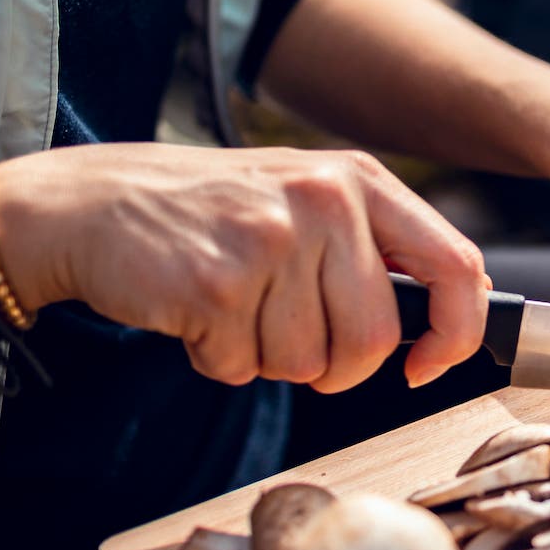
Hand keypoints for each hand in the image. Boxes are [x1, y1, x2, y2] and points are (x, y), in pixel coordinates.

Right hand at [0, 144, 486, 389]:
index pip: (456, 265)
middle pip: (375, 339)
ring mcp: (270, 238)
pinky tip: (197, 313)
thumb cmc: (216, 215)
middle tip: (294, 344)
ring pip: (308, 362)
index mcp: (361, 180)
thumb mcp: (309, 200)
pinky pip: (244, 367)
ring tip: (234, 307)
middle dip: (338, 369)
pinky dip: (219, 360)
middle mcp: (325, 200)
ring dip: (267, 359)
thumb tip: (447, 322)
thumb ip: (375, 249)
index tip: (429, 366)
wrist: (93, 204)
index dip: (456, 332)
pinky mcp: (216, 282)